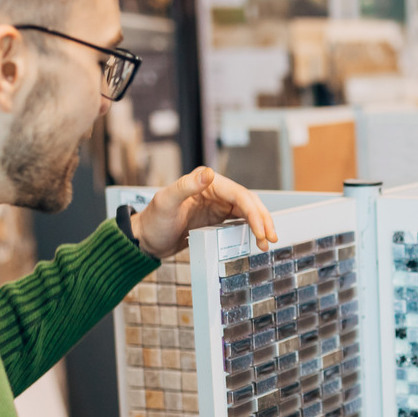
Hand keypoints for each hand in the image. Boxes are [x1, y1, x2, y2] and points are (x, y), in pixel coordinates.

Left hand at [130, 167, 277, 258]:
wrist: (146, 239)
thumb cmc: (153, 220)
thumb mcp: (166, 201)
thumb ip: (186, 186)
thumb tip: (209, 173)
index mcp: (206, 183)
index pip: (238, 194)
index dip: (253, 212)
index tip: (259, 230)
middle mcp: (215, 192)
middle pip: (248, 203)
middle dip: (262, 220)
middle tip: (270, 239)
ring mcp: (218, 206)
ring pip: (248, 213)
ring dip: (260, 226)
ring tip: (267, 243)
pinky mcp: (217, 220)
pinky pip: (240, 223)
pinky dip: (251, 231)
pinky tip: (257, 241)